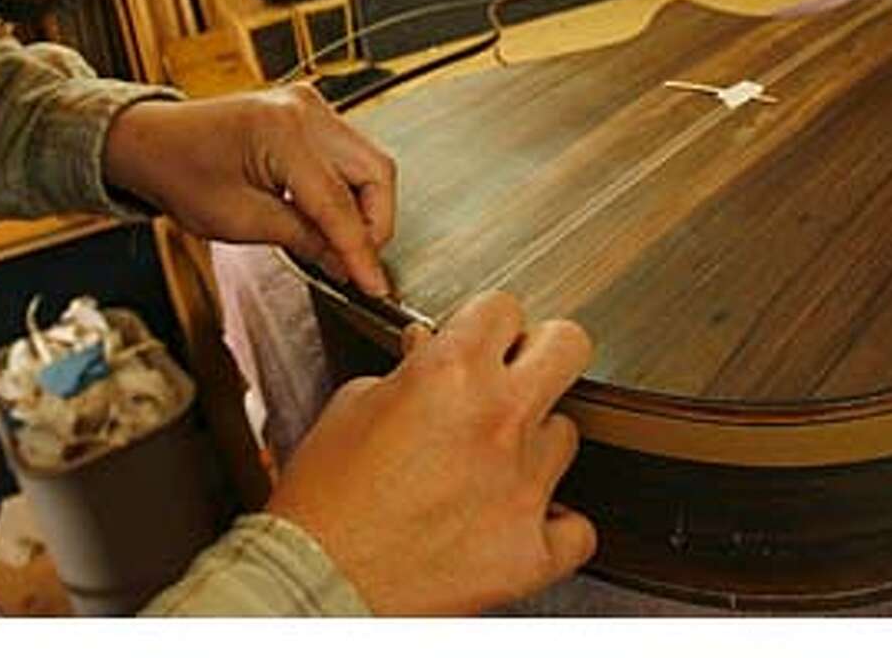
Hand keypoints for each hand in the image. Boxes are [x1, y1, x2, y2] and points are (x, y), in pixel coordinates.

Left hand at [104, 87, 395, 296]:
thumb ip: (301, 239)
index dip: (361, 251)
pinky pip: (349, 153)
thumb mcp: (238, 220)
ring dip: (363, 207)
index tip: (374, 285)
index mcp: (282, 133)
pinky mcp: (308, 112)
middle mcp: (304, 110)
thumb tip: (345, 262)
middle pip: (375, 172)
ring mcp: (310, 105)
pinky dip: (347, 188)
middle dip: (374, 224)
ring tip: (337, 243)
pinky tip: (325, 216)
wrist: (154, 141)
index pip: (340, 203)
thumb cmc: (180, 173)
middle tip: (356, 265)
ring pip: (369, 162)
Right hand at [265, 291, 596, 614]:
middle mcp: (498, 421)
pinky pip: (577, 526)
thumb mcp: (353, 406)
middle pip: (569, 346)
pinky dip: (554, 523)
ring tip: (492, 462)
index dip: (487, 322)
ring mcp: (524, 487)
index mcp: (450, 373)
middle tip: (517, 373)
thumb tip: (431, 349)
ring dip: (535, 443)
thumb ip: (408, 370)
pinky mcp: (532, 549)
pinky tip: (521, 516)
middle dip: (543, 352)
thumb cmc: (322, 501)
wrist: (315, 583)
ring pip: (568, 435)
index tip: (480, 338)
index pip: (504, 307)